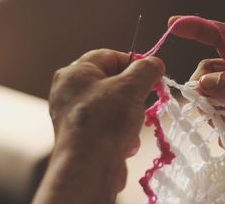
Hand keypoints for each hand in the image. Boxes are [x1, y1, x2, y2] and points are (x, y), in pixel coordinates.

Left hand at [49, 49, 163, 154]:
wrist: (89, 168)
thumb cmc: (106, 121)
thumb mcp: (132, 86)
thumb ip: (146, 69)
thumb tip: (155, 63)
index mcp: (75, 73)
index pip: (108, 56)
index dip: (133, 62)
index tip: (151, 73)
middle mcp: (69, 92)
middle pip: (111, 82)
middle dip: (132, 94)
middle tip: (143, 100)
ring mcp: (74, 115)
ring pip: (112, 105)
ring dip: (129, 116)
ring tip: (132, 127)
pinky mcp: (81, 136)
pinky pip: (107, 125)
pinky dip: (120, 132)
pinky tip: (125, 143)